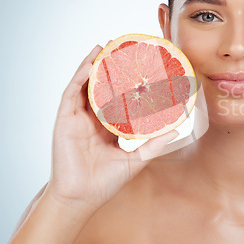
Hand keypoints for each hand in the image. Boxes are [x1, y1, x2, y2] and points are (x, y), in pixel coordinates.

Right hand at [47, 42, 178, 209]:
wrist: (82, 197)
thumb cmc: (106, 182)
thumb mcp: (136, 159)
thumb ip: (154, 144)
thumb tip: (178, 129)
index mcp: (107, 126)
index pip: (117, 97)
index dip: (126, 82)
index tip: (139, 67)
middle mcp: (92, 118)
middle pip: (101, 86)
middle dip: (110, 67)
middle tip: (122, 48)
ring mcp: (77, 117)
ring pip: (85, 84)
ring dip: (94, 64)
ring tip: (105, 46)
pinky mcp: (65, 118)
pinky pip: (72, 91)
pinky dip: (81, 75)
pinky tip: (91, 61)